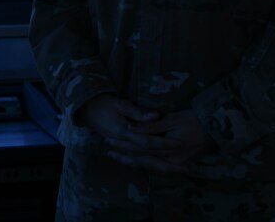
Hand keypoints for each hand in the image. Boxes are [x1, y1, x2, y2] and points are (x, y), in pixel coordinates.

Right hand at [78, 96, 209, 174]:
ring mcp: (123, 150)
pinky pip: (139, 163)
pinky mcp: (123, 151)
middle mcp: (124, 145)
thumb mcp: (120, 104)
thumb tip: (156, 115)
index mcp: (124, 133)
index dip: (166, 144)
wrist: (87, 110)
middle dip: (169, 165)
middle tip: (187, 169)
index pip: (149, 142)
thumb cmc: (104, 104)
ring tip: (180, 171)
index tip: (181, 144)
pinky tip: (162, 169)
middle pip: (149, 160)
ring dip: (163, 169)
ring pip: (145, 164)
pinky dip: (152, 168)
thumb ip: (138, 113)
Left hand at [114, 109, 213, 172]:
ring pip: (149, 166)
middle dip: (124, 155)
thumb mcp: (172, 119)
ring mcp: (175, 164)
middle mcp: (170, 160)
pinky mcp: (178, 164)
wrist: (215, 129)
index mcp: (168, 148)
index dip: (123, 144)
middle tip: (108, 150)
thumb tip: (131, 128)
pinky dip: (144, 165)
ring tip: (116, 157)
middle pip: (142, 159)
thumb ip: (152, 126)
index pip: (139, 148)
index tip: (108, 140)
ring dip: (131, 162)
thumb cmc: (194, 120)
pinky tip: (134, 162)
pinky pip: (157, 167)